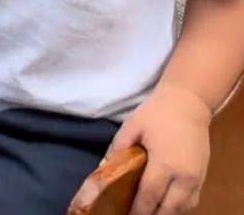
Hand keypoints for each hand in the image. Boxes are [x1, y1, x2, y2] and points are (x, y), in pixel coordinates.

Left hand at [108, 84, 211, 214]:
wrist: (188, 102)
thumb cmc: (157, 113)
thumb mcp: (132, 126)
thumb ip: (117, 148)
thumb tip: (103, 166)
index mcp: (164, 164)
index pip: (149, 196)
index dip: (138, 210)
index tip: (126, 214)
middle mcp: (184, 176)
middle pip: (168, 209)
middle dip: (152, 214)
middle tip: (135, 212)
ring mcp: (197, 177)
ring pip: (183, 208)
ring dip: (167, 211)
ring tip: (149, 208)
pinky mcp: (203, 175)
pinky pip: (193, 200)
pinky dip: (180, 206)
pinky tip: (166, 201)